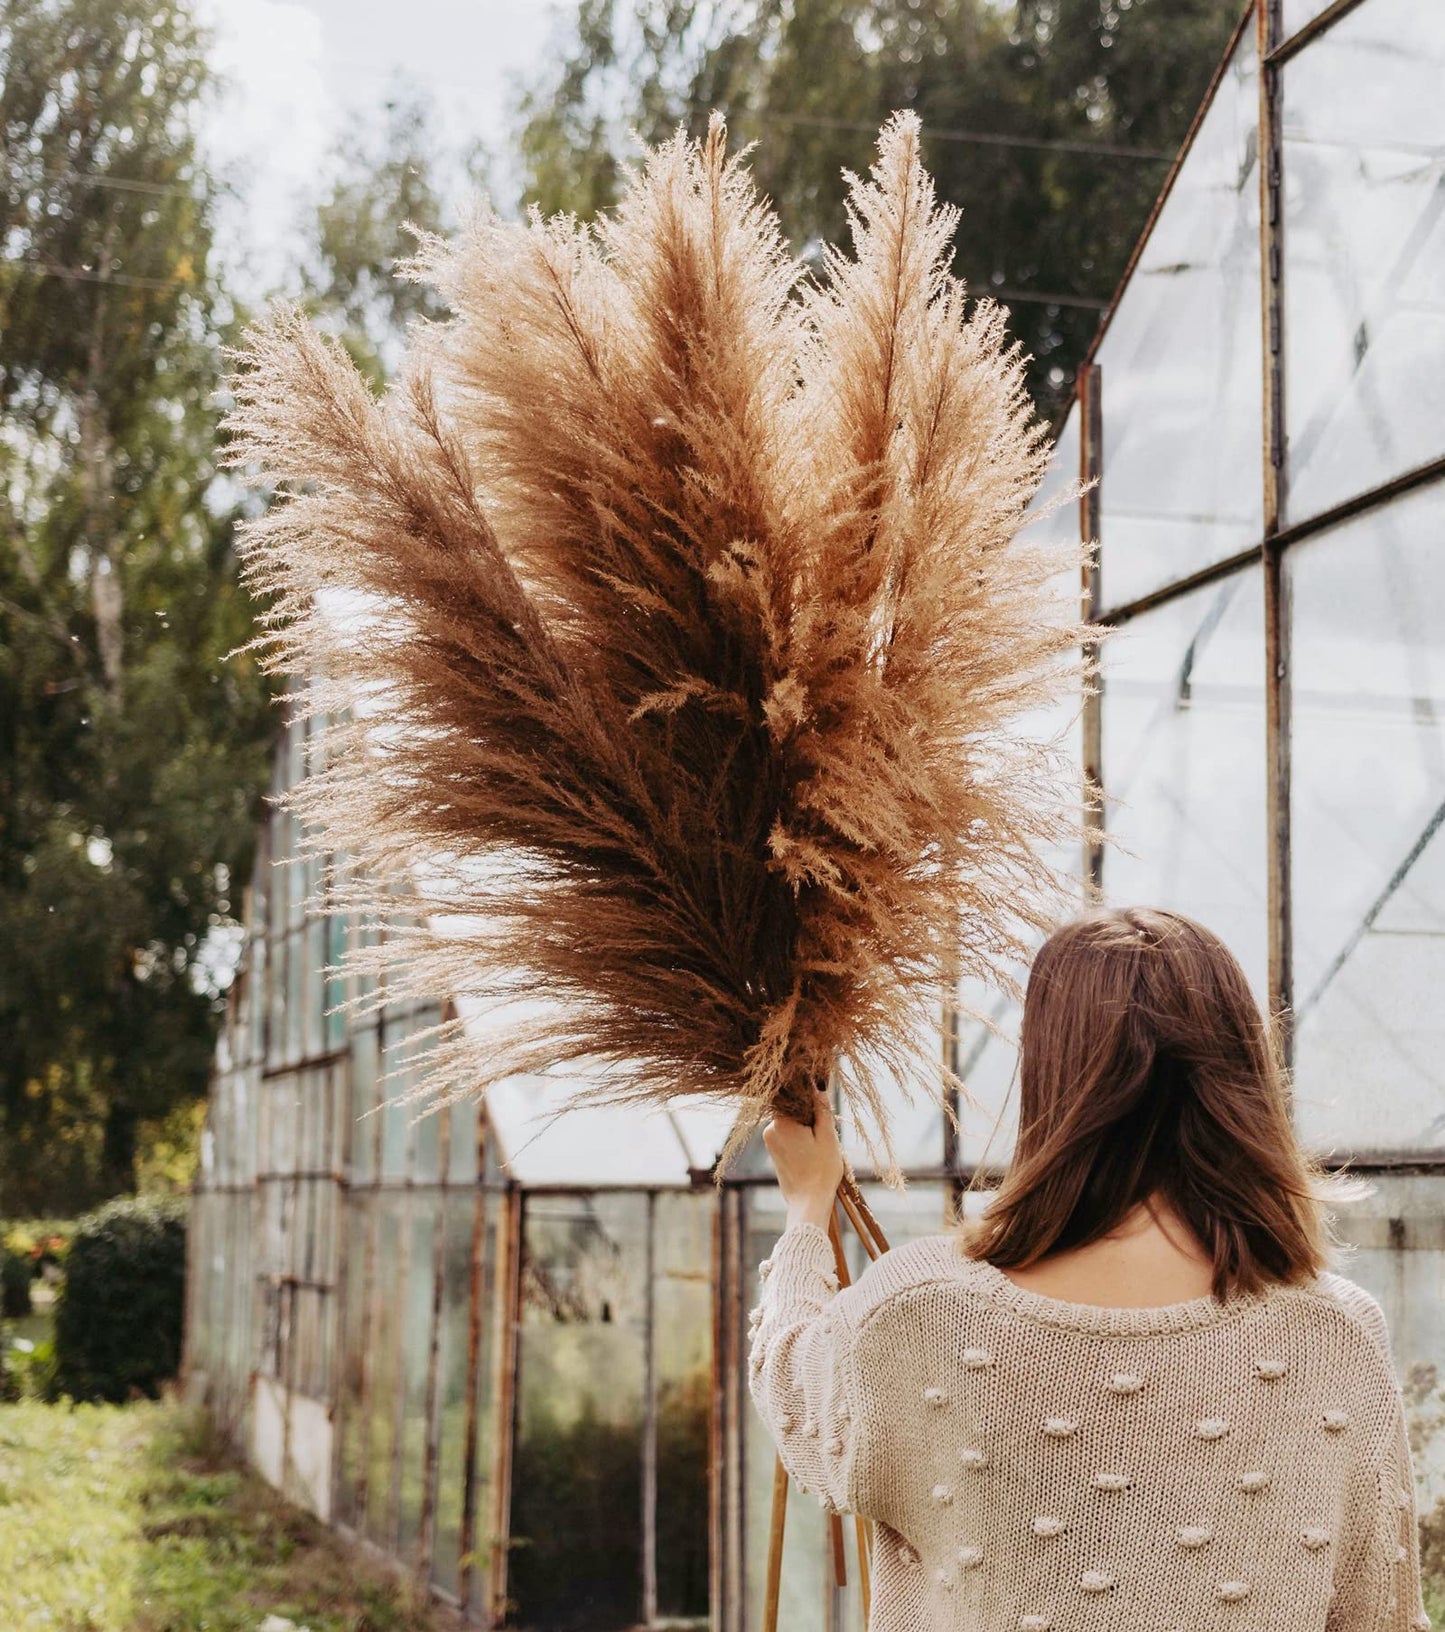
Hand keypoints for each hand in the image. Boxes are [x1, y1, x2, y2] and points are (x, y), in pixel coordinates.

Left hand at [763, 1087, 846, 1231]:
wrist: (808, 1203)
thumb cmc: (821, 1171)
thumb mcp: (827, 1136)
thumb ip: (821, 1109)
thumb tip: (817, 1086)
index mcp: (781, 1122)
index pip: (794, 1097)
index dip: (810, 1101)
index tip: (822, 1111)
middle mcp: (770, 1130)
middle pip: (793, 1111)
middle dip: (810, 1118)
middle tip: (825, 1135)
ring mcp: (769, 1142)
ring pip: (792, 1124)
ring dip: (807, 1130)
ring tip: (819, 1148)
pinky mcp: (773, 1152)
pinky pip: (788, 1136)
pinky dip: (801, 1140)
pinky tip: (812, 1155)